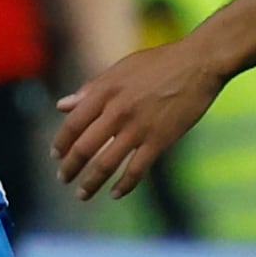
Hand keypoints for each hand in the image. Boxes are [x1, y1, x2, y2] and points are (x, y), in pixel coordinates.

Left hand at [50, 37, 229, 197]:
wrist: (200, 63)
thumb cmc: (161, 61)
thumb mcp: (121, 68)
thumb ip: (91, 88)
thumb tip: (62, 105)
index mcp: (105, 91)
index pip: (72, 124)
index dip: (61, 143)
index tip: (55, 155)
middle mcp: (117, 111)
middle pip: (84, 148)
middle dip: (70, 168)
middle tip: (63, 179)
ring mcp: (138, 127)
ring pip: (106, 164)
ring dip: (91, 183)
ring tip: (82, 194)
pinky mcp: (160, 140)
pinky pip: (136, 169)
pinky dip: (124, 185)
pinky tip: (116, 194)